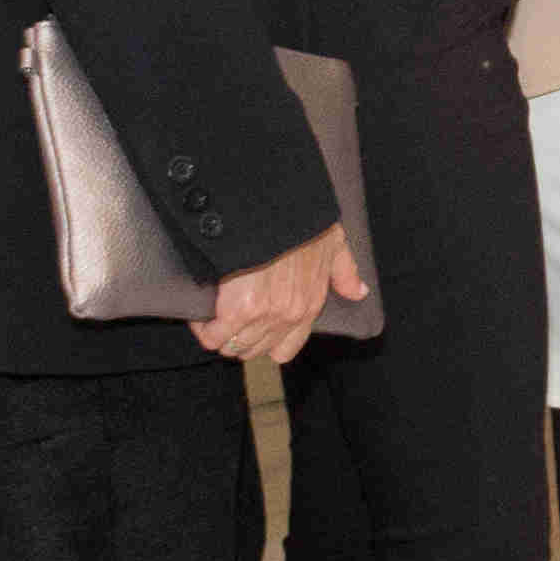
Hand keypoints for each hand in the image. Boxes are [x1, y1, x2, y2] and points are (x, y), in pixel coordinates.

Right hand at [193, 224, 365, 366]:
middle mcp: (289, 317)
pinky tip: (201, 315)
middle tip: (224, 317)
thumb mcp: (335, 243)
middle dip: (238, 338)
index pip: (285, 349)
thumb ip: (345, 272)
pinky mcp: (238, 310)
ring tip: (211, 315)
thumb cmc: (303, 222)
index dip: (264, 341)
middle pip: (254, 350)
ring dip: (218, 334)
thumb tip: (358, 293)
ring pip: (233, 347)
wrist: (276, 210)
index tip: (251, 325)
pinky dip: (203, 329)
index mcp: (310, 305)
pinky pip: (213, 336)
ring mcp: (264, 316)